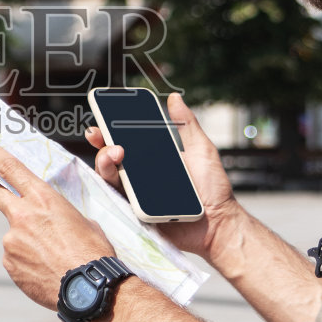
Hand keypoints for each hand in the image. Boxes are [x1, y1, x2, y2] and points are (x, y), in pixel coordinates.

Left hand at [0, 141, 114, 310]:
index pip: (12, 169)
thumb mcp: (82, 222)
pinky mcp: (9, 263)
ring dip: (29, 244)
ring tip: (54, 259)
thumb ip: (57, 216)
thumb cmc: (92, 253)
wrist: (88, 289)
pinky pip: (17, 259)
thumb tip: (49, 225)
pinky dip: (29, 263)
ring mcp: (11, 241)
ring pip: (15, 236)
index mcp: (43, 199)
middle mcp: (22, 217)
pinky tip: (47, 271)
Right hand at [88, 92, 239, 264]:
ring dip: (105, 163)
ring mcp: (136, 196)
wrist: (219, 223)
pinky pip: (119, 200)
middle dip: (102, 144)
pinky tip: (116, 177)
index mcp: (152, 159)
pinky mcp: (137, 214)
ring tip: (116, 154)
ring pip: (110, 177)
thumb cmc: (213, 189)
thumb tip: (174, 98)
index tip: (102, 119)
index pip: (125, 142)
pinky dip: (114, 187)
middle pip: (111, 158)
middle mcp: (140, 176)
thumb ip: (187, 125)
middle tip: (106, 137)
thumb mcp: (201, 150)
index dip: (110, 130)